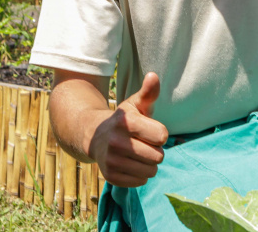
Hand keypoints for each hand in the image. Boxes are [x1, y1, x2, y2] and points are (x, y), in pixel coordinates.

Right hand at [89, 72, 168, 186]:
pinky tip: (130, 163)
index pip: (162, 136)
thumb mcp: (136, 104)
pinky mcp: (110, 176)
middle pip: (158, 156)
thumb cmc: (124, 119)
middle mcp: (117, 142)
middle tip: (143, 143)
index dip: (160, 134)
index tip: (149, 130)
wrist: (94, 136)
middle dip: (156, 150)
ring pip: (151, 171)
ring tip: (137, 153)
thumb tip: (153, 76)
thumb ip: (149, 92)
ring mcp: (112, 161)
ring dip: (149, 163)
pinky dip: (140, 174)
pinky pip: (141, 181)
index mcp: (127, 123)